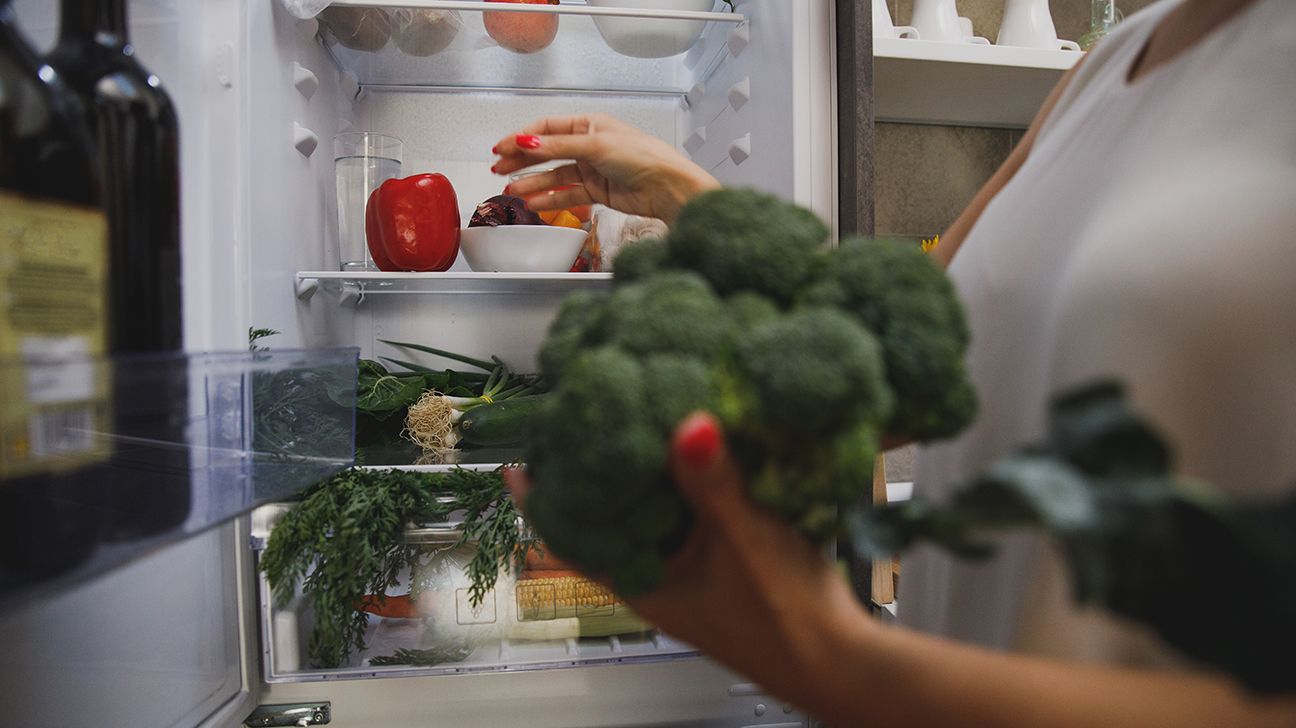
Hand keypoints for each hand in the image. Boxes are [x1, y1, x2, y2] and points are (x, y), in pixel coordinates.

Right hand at [491, 114, 719, 224]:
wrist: (666, 187)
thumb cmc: (642, 156)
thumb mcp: (595, 146)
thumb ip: (557, 146)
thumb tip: (526, 141)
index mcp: (590, 124)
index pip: (547, 128)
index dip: (522, 138)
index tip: (502, 148)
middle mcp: (589, 145)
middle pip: (547, 152)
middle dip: (522, 161)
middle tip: (499, 170)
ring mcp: (592, 169)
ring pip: (554, 176)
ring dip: (532, 183)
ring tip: (511, 192)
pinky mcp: (597, 191)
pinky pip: (566, 195)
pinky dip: (549, 199)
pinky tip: (534, 203)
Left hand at [504, 413, 869, 706]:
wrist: (845, 665)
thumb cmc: (787, 621)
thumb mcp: (745, 539)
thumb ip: (713, 480)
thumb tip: (687, 423)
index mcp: (647, 582)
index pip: (573, 537)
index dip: (543, 500)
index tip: (516, 462)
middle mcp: (662, 578)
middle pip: (609, 519)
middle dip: (595, 474)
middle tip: (580, 420)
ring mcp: (695, 572)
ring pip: (652, 516)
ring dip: (643, 476)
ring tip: (635, 421)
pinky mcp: (728, 564)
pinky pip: (691, 517)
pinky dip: (686, 485)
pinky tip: (700, 451)